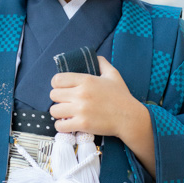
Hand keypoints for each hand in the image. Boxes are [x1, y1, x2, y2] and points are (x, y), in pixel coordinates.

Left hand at [49, 56, 155, 175]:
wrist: (130, 118)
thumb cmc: (122, 96)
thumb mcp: (113, 75)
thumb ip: (102, 63)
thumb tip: (95, 57)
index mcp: (86, 80)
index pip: (57, 79)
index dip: (57, 84)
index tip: (62, 89)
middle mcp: (81, 94)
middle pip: (53, 95)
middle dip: (58, 99)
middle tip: (66, 102)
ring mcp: (81, 110)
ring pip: (54, 110)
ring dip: (59, 112)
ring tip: (66, 113)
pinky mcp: (82, 124)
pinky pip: (60, 125)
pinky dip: (61, 125)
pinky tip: (69, 123)